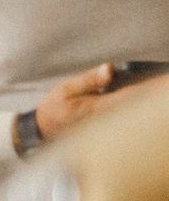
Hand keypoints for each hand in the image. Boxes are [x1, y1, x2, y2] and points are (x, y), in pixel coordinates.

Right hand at [33, 63, 163, 142]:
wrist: (43, 131)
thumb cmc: (55, 109)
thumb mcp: (66, 89)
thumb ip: (90, 79)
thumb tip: (110, 69)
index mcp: (99, 108)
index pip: (133, 95)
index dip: (152, 88)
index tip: (165, 81)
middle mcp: (108, 119)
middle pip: (140, 105)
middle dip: (155, 94)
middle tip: (166, 82)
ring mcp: (109, 126)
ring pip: (136, 113)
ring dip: (149, 101)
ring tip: (160, 88)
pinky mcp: (109, 129)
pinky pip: (130, 117)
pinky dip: (141, 109)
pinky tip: (149, 102)